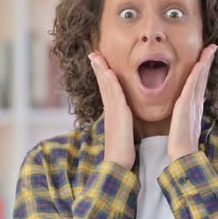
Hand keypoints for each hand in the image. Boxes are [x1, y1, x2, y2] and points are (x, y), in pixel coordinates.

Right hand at [88, 52, 135, 170]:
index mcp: (112, 113)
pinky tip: (108, 71)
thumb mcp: (123, 133)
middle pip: (103, 84)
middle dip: (97, 68)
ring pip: (106, 86)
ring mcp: (112, 111)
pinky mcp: (118, 114)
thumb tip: (125, 120)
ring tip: (96, 56)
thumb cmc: (122, 152)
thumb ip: (123, 124)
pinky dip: (110, 81)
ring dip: (101, 69)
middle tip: (92, 54)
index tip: (99, 64)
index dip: (102, 76)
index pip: (106, 90)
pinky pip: (113, 94)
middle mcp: (110, 110)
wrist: (118, 164)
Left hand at [167, 44, 217, 161]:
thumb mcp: (183, 125)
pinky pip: (192, 86)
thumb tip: (183, 110)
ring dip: (205, 62)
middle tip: (212, 47)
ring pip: (200, 79)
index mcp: (194, 107)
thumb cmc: (181, 143)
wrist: (183, 155)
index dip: (204, 70)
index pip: (200, 84)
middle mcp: (196, 103)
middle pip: (203, 78)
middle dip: (208, 61)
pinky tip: (200, 64)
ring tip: (209, 49)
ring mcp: (193, 104)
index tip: (206, 58)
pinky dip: (197, 74)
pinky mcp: (187, 106)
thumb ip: (184, 115)